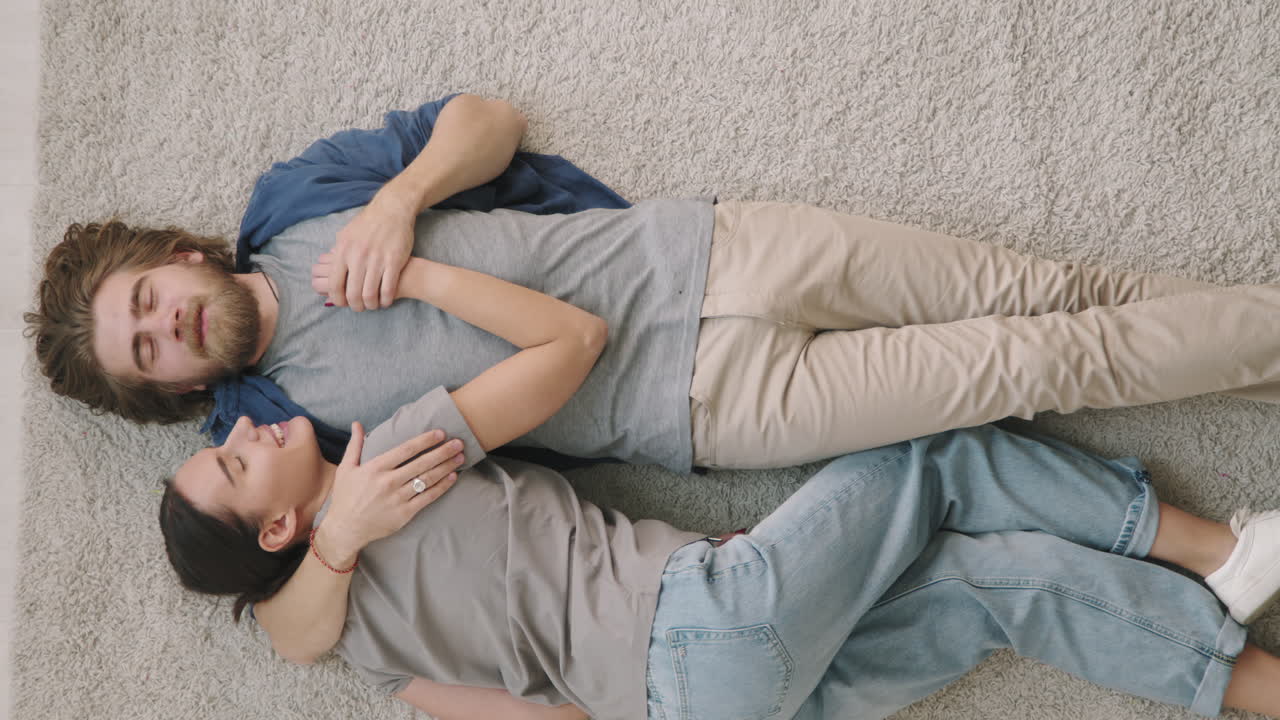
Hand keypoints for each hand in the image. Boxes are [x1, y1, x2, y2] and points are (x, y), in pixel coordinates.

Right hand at [316, 422, 464, 557]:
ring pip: (427, 479)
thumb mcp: (346, 469)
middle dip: (443, 452)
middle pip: (422, 463)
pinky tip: (452, 477)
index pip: (406, 450)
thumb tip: (357, 424)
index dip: (425, 440)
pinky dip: (442, 487)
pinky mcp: (404, 514)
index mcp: (375, 468)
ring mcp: (397, 499)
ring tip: (460, 457)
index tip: (441, 433)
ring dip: (446, 467)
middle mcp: (388, 482)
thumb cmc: (346, 497)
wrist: (346, 529)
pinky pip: (427, 498)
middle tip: (459, 443)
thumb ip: (355, 445)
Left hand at [324, 194, 416, 310]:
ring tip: (373, 305)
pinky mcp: (394, 261)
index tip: (342, 303)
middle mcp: (358, 257)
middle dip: (355, 306)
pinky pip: (388, 288)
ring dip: (371, 304)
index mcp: (343, 252)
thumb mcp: (346, 234)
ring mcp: (376, 259)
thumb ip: (337, 252)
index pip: (335, 284)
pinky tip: (386, 301)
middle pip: (352, 293)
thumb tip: (327, 266)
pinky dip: (385, 299)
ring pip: (370, 294)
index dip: (337, 299)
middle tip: (359, 307)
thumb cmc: (368, 223)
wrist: (392, 210)